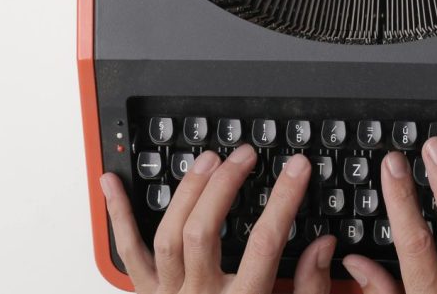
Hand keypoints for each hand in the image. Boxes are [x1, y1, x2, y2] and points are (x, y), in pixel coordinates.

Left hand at [99, 144, 334, 293]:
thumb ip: (311, 289)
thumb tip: (324, 246)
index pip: (266, 243)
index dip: (283, 199)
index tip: (297, 168)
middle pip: (204, 231)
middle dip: (225, 185)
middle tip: (245, 155)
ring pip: (169, 236)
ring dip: (186, 192)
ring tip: (207, 161)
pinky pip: (129, 253)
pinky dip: (119, 216)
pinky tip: (113, 184)